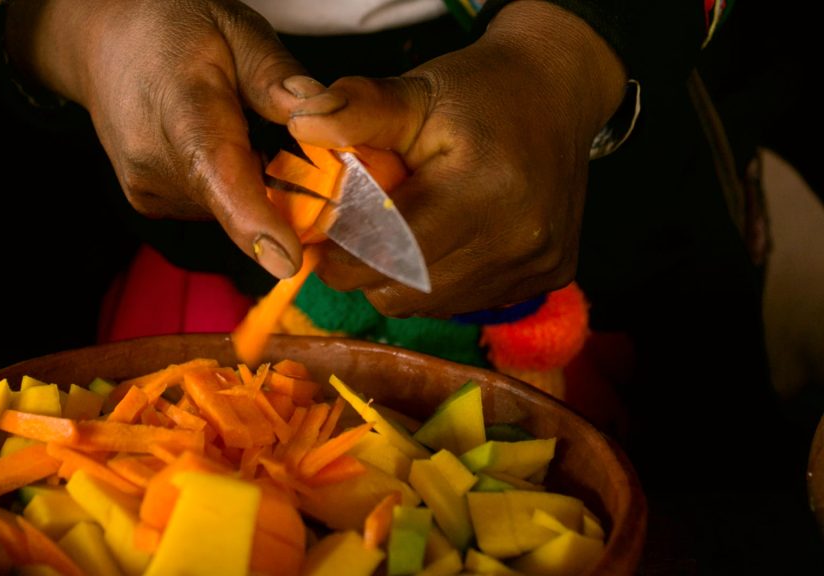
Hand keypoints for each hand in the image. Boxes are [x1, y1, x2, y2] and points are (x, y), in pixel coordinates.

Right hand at [5, 0, 334, 278]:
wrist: (103, 41)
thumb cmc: (173, 27)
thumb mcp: (234, 28)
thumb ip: (276, 76)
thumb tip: (323, 116)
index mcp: (181, 107)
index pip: (216, 170)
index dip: (252, 221)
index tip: (287, 261)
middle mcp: (155, 160)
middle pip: (238, 198)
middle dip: (281, 186)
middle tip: (283, 136)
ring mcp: (148, 189)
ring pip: (230, 206)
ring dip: (253, 181)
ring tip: (236, 126)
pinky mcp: (150, 203)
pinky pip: (212, 206)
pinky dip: (229, 185)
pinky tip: (218, 145)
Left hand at [287, 0, 626, 315]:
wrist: (557, 91)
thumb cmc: (476, 93)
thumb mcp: (412, 92)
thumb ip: (354, 111)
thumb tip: (300, 122)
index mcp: (482, 188)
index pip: (390, 251)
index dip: (342, 257)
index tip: (320, 242)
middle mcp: (518, 236)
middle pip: (407, 289)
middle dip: (365, 273)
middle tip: (349, 242)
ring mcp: (538, 263)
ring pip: (435, 304)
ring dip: (401, 282)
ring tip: (394, 238)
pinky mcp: (549, 277)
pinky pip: (467, 301)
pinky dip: (438, 284)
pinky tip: (437, 244)